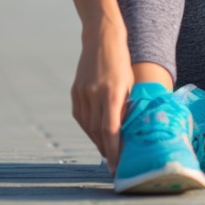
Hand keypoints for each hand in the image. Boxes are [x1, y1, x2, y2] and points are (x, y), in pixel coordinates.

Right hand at [71, 20, 132, 174]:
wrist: (101, 40)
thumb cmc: (122, 62)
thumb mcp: (129, 84)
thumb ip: (125, 107)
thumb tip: (125, 132)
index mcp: (111, 93)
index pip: (110, 130)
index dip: (113, 150)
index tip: (116, 164)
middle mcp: (94, 95)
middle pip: (97, 131)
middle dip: (106, 149)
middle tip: (113, 162)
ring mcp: (82, 93)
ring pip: (87, 126)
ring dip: (97, 140)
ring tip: (106, 150)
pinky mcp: (75, 92)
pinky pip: (80, 117)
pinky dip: (88, 128)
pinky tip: (96, 134)